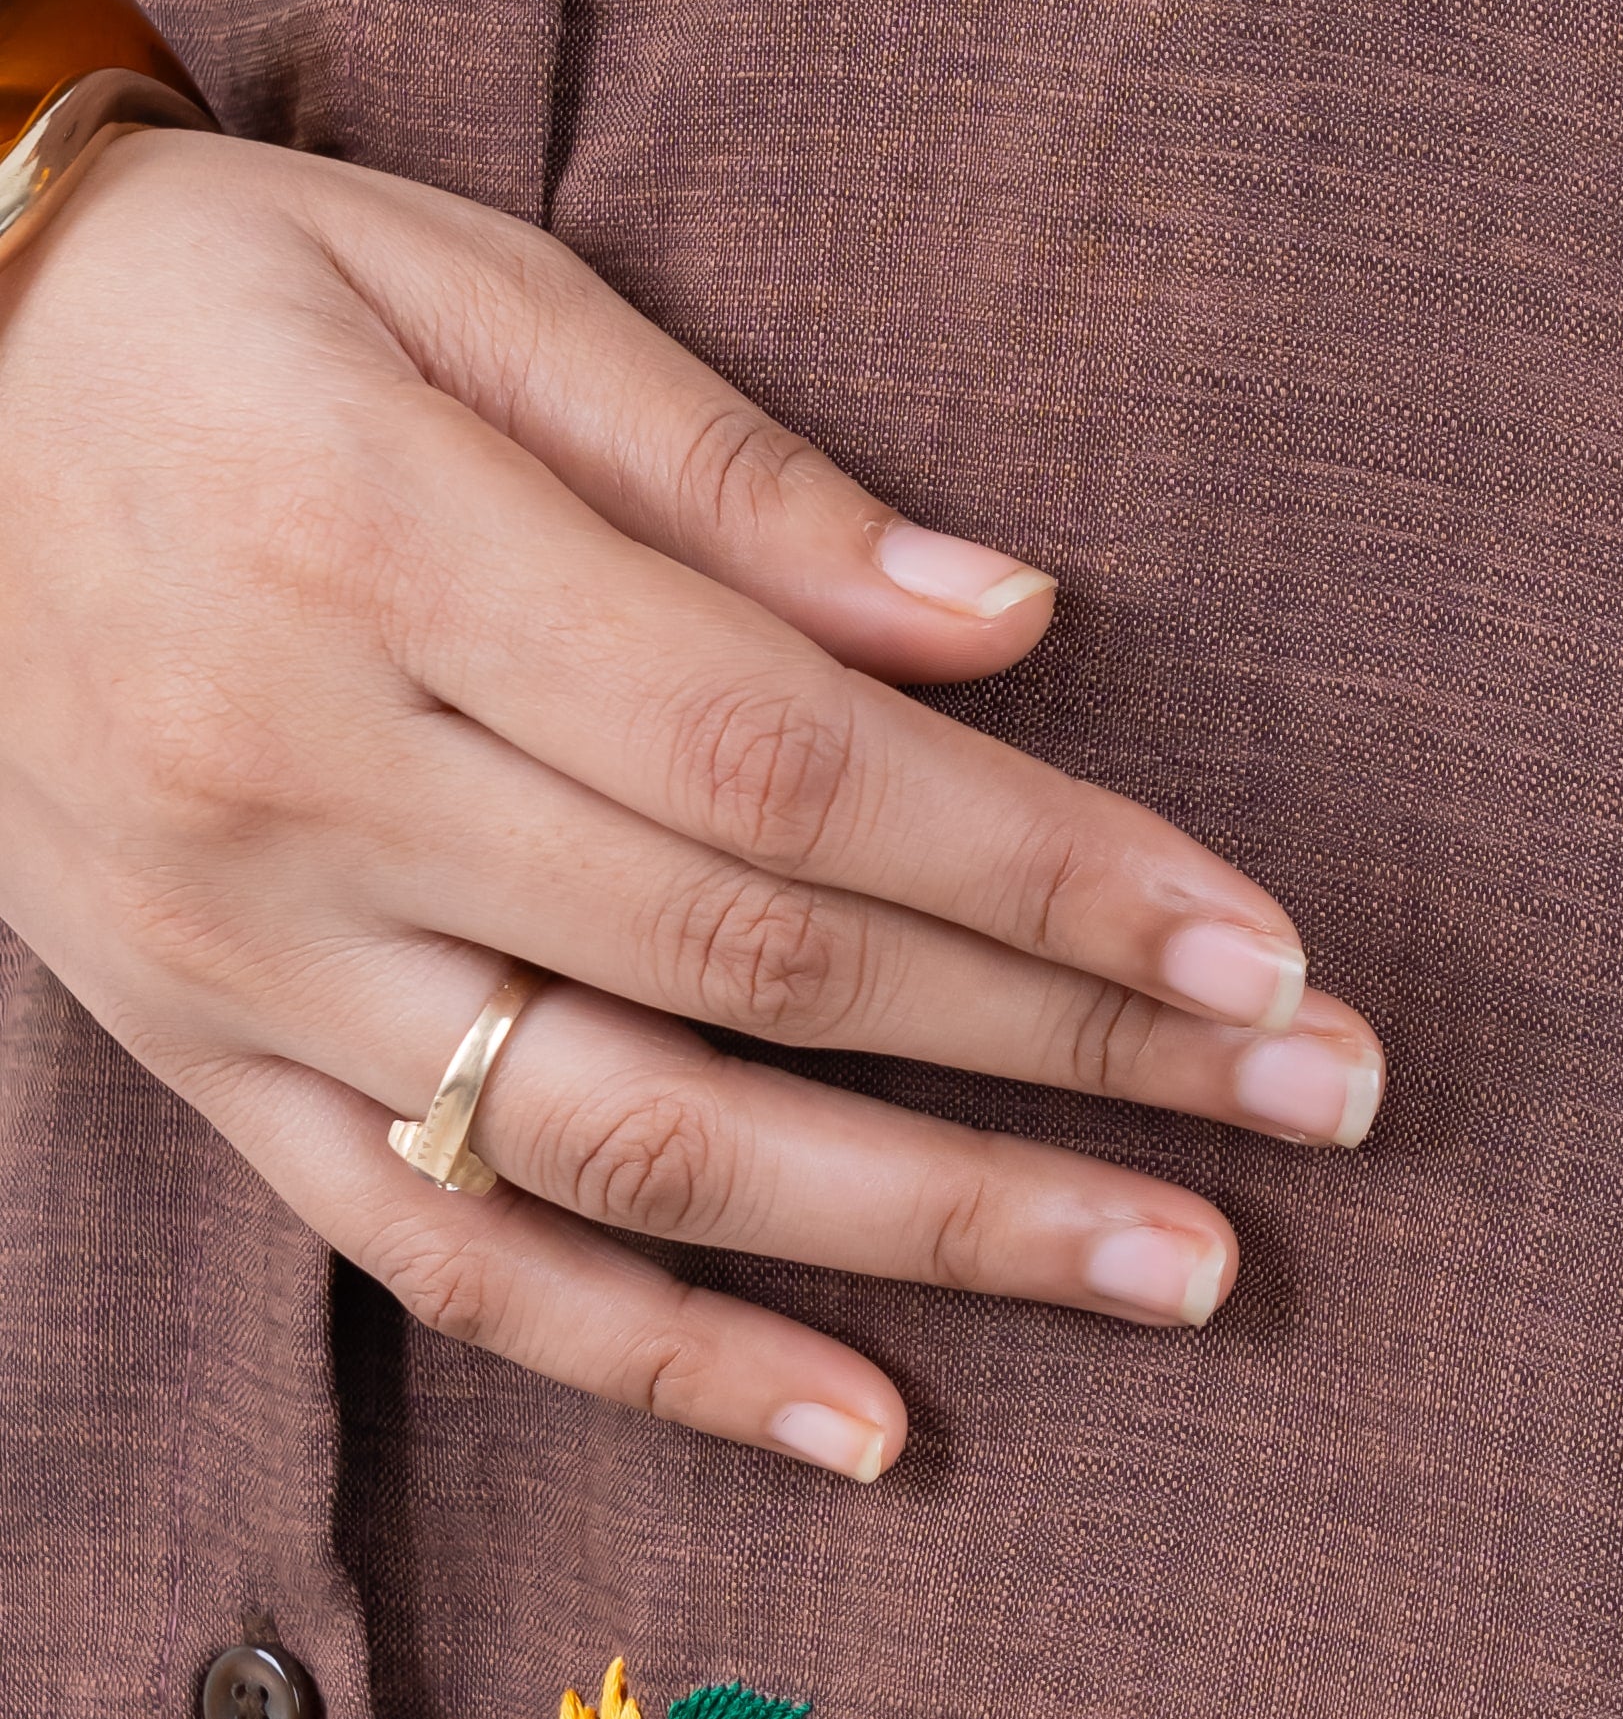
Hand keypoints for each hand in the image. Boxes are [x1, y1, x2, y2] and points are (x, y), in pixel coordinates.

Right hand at [0, 128, 1384, 1478]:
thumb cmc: (216, 301)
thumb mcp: (465, 291)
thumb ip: (736, 473)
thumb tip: (1011, 628)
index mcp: (385, 551)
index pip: (783, 759)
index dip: (1040, 866)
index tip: (1262, 942)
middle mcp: (305, 785)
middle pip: (754, 963)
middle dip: (1069, 1052)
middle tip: (1327, 1103)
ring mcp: (241, 957)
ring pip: (627, 1148)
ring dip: (927, 1232)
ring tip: (1178, 1272)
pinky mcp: (201, 1063)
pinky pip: (441, 1266)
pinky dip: (661, 1362)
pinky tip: (875, 1427)